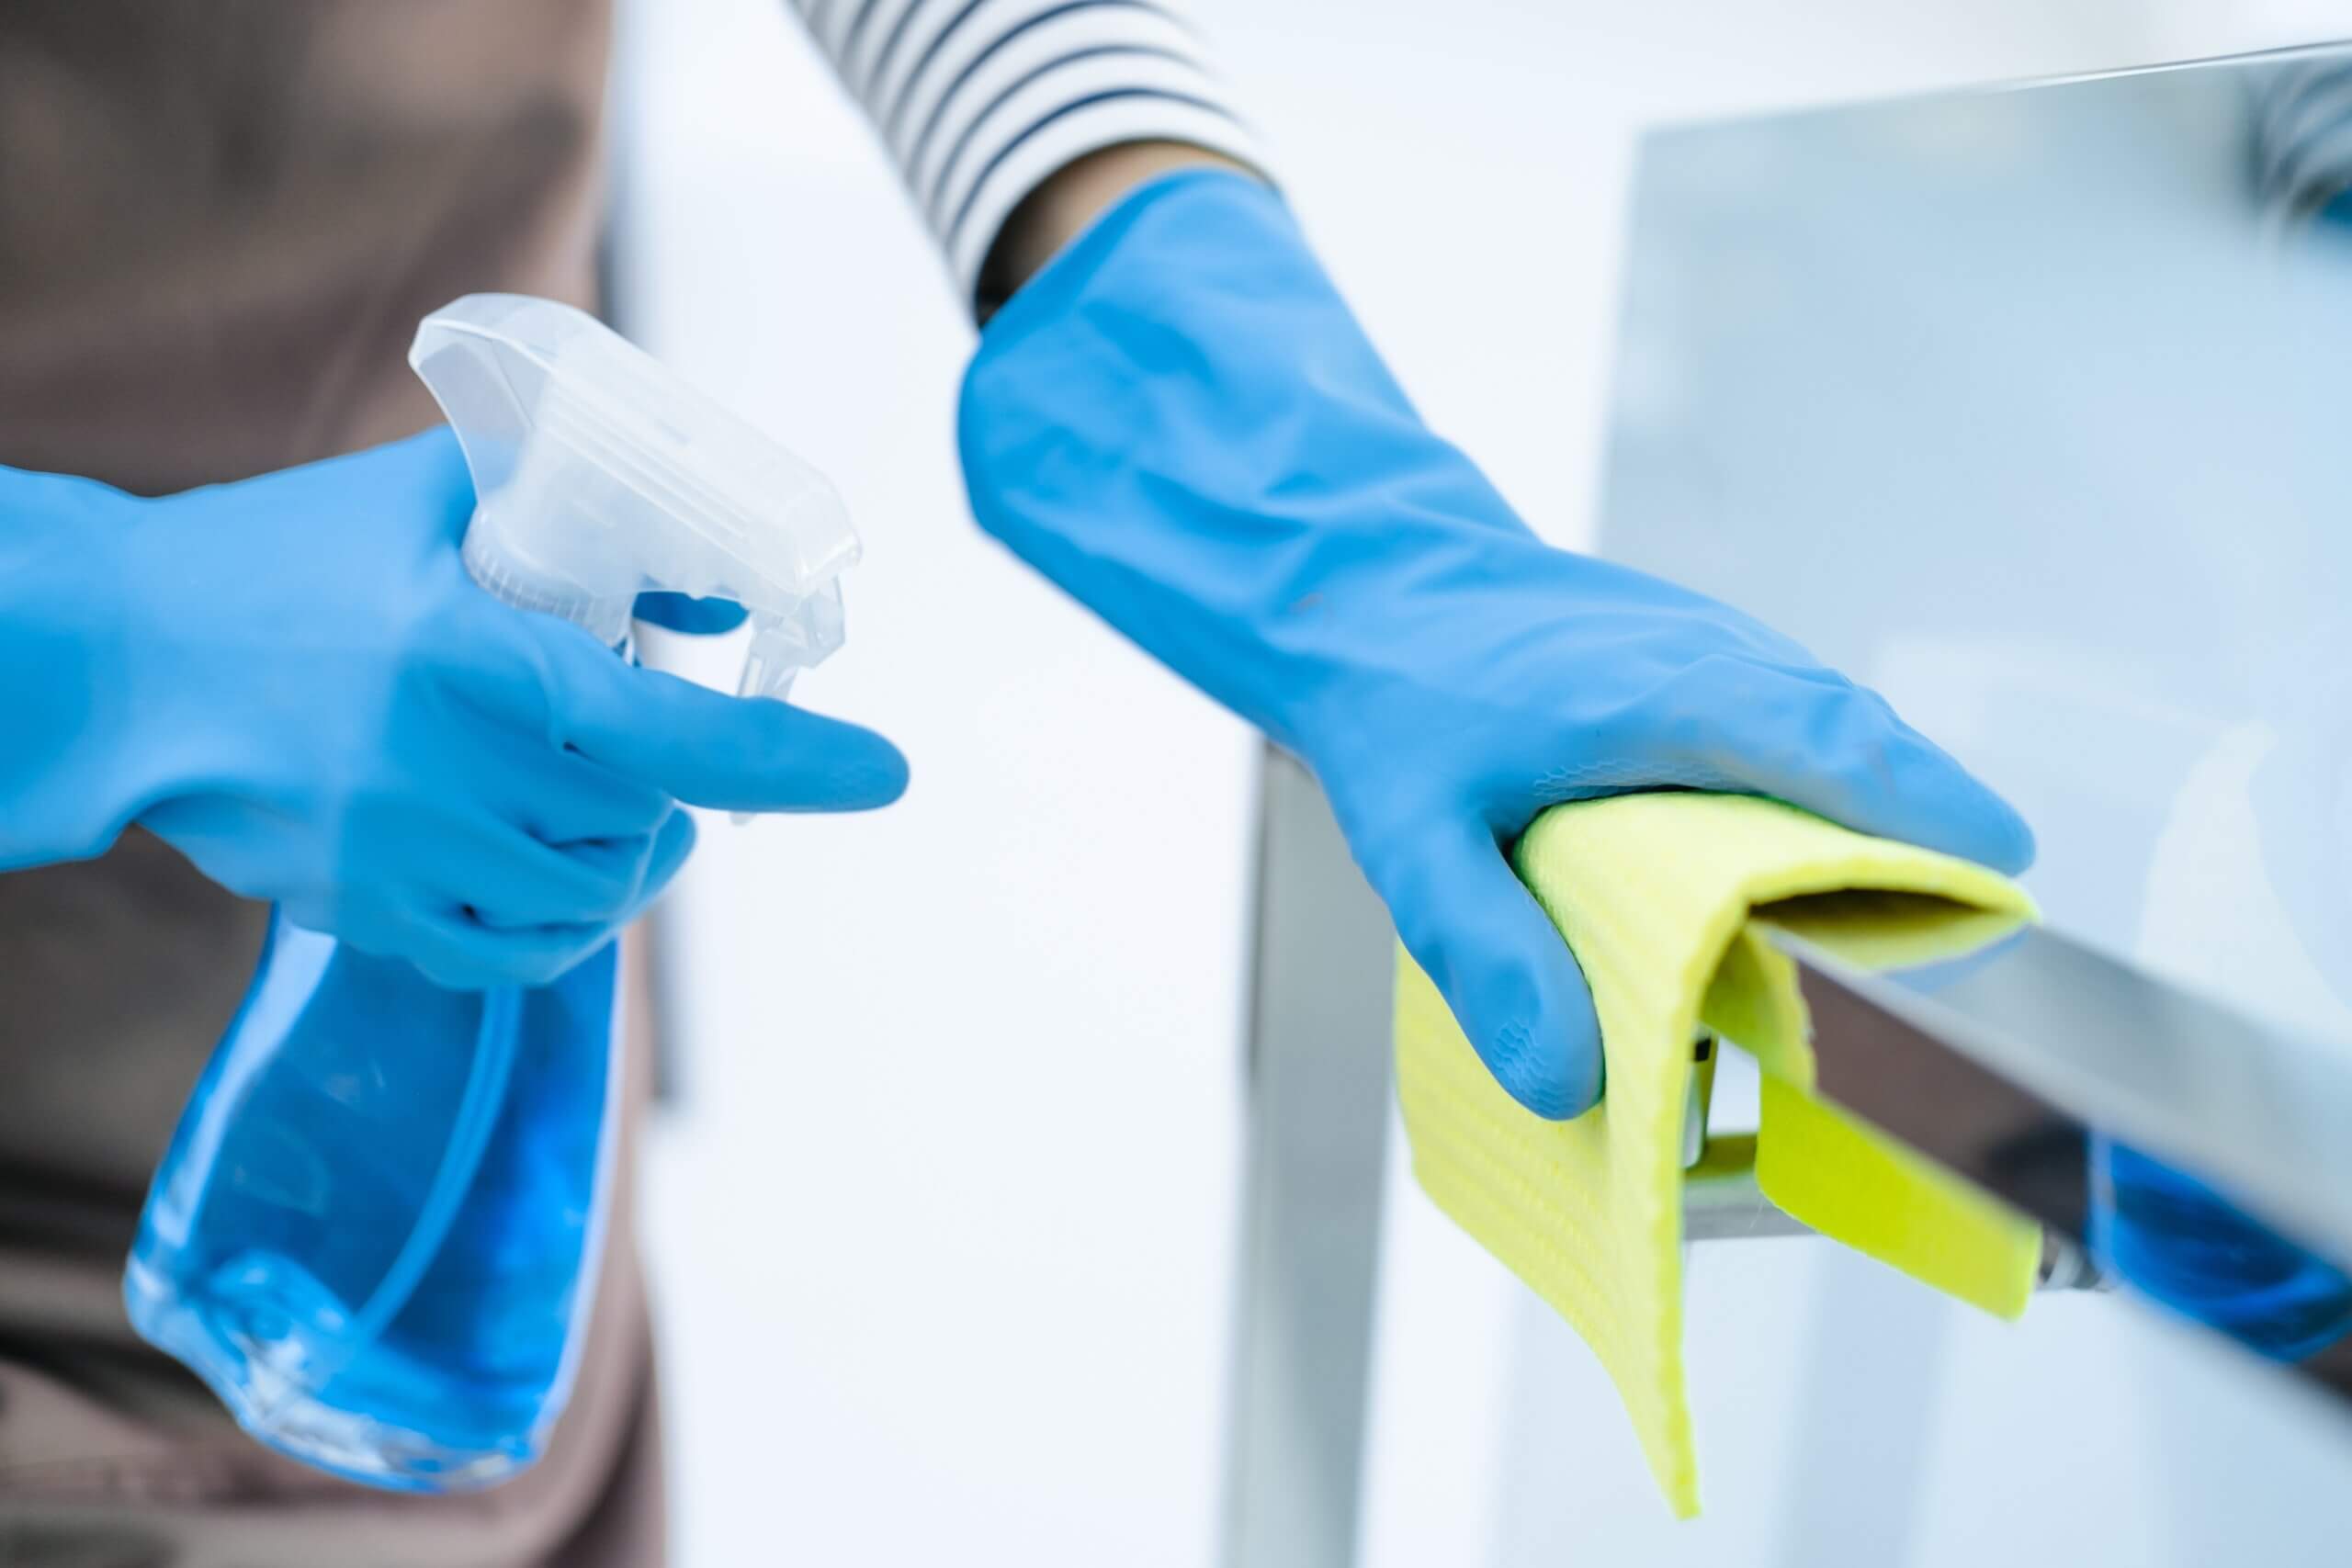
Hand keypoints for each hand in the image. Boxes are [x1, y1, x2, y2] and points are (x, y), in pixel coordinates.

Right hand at [2, 429, 906, 987]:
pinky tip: (556, 868)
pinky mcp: (369, 913)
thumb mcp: (417, 498)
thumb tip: (705, 583)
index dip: (795, 757)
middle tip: (655, 741)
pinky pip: (520, 954)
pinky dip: (569, 921)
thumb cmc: (267, 562)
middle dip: (680, 786)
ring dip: (633, 850)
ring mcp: (406, 858)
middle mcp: (446, 771)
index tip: (888, 771)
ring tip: (606, 798)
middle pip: (647, 820)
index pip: (676, 730)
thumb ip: (564, 512)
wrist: (110, 669)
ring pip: (597, 892)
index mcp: (470, 657)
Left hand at [959, 170, 2028, 1117]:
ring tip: (1890, 929)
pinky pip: (1788, 722)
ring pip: (1834, 729)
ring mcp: (1709, 649)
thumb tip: (1572, 1083)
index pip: (1839, 754)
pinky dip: (1818, 787)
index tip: (2002, 886)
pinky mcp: (1692, 660)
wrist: (1359, 577)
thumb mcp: (1416, 843)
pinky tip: (1787, 870)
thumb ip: (1489, 958)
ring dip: (1875, 812)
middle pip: (1865, 744)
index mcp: (1667, 697)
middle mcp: (1712, 660)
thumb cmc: (1390, 693)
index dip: (1931, 822)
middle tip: (1960, 944)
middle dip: (1925, 836)